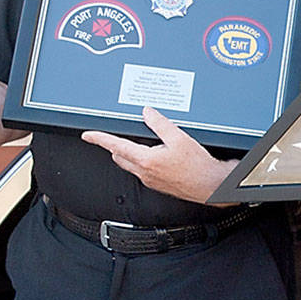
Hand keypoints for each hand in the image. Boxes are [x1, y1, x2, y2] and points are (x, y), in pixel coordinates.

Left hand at [81, 106, 230, 203]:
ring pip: (130, 164)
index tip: (88, 135)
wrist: (212, 186)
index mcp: (146, 160)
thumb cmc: (198, 167)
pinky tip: (155, 154)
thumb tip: (148, 113)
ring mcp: (151, 181)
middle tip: (115, 134)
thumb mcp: (179, 138)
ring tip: (138, 141)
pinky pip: (142, 171)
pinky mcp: (158, 185)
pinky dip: (141, 161)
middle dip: (114, 145)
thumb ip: (160, 123)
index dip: (99, 139)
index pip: (115, 146)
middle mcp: (145, 173)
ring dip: (128, 153)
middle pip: (119, 156)